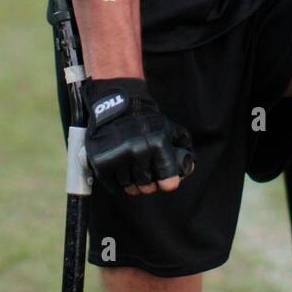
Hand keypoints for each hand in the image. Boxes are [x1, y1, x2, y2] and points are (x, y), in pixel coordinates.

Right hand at [83, 78, 193, 196]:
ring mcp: (118, 157)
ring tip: (132, 172)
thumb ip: (182, 145)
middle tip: (147, 177)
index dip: (168, 182)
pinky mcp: (102, 162)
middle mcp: (138, 151)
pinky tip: (120, 171)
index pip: (168, 179)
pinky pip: (112, 185)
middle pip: (147, 185)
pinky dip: (116, 182)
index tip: (166, 182)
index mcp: (157, 144)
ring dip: (131, 183)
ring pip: (129, 186)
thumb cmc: (146, 120)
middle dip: (149, 184)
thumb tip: (189, 166)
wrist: (117, 106)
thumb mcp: (168, 127)